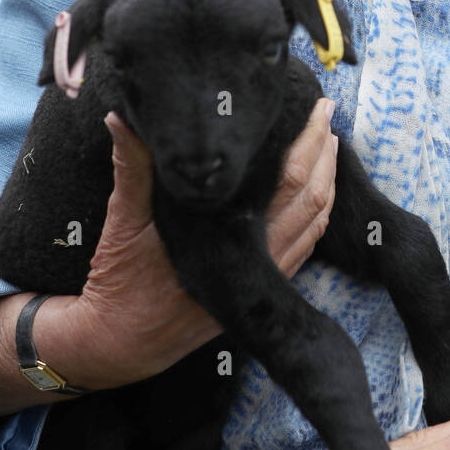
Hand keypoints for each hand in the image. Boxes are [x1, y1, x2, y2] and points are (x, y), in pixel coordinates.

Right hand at [71, 98, 338, 388]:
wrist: (123, 340)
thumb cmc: (122, 279)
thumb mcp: (124, 219)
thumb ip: (131, 167)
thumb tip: (120, 118)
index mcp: (232, 235)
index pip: (289, 180)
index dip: (308, 142)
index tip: (316, 109)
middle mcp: (258, 257)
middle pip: (312, 197)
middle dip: (325, 153)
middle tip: (328, 113)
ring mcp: (265, 276)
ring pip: (315, 223)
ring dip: (326, 181)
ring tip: (329, 145)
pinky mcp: (262, 289)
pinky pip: (305, 246)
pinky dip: (318, 215)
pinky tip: (316, 194)